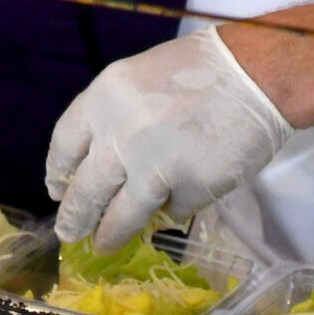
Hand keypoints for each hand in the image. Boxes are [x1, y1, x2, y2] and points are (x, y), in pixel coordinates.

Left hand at [45, 28, 293, 251]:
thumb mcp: (138, 79)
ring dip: (110, 235)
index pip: (64, 145)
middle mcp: (120, 134)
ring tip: (103, 245)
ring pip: (121, 216)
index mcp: (104, 98)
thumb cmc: (200, 69)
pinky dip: (172, 209)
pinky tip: (178, 198)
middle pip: (86, 190)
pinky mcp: (189, 190)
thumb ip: (113, 117)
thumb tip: (97, 163)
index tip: (57, 190)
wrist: (256, 74)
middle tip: (70, 233)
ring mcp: (154, 166)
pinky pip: (171, 212)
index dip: (58, 173)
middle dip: (76, 218)